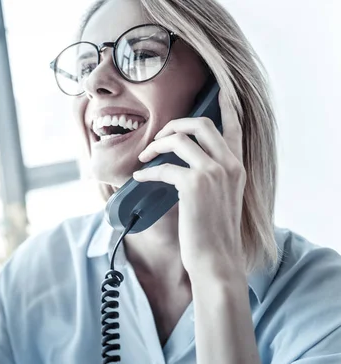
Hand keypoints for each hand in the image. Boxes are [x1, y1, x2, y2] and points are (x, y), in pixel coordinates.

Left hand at [133, 91, 246, 281]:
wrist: (216, 260)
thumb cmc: (213, 233)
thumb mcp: (220, 199)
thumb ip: (210, 176)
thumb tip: (181, 162)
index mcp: (237, 167)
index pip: (235, 127)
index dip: (226, 105)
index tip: (219, 89)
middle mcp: (229, 165)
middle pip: (201, 123)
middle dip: (175, 124)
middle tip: (158, 137)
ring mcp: (213, 172)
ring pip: (180, 138)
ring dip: (156, 145)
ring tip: (144, 157)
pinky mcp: (194, 184)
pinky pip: (163, 166)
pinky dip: (147, 171)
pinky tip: (139, 177)